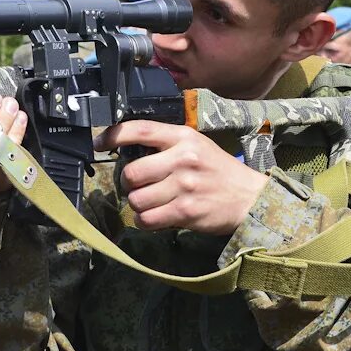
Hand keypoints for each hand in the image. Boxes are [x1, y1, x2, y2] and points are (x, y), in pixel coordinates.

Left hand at [95, 121, 266, 234]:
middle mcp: (182, 158)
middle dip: (128, 184)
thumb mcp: (197, 146)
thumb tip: (127, 150)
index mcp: (183, 137)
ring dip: (138, 206)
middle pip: (131, 172)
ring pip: (136, 199)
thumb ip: (166, 145)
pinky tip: (156, 217)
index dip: (113, 135)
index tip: (99, 143)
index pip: (139, 129)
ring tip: (151, 204)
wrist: (251, 198)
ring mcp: (184, 185)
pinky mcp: (186, 211)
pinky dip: (145, 221)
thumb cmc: (219, 172)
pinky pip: (147, 219)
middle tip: (138, 187)